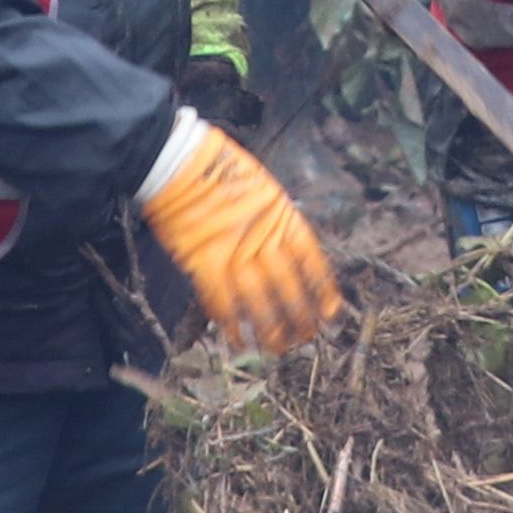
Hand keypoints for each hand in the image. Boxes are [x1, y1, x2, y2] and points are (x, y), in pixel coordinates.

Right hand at [139, 110, 340, 350]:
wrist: (181, 162)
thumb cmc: (222, 168)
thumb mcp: (264, 189)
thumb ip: (276, 221)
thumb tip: (287, 251)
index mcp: (284, 218)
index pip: (312, 262)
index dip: (323, 290)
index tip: (331, 312)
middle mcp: (264, 239)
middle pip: (289, 287)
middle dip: (300, 317)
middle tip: (306, 339)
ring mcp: (234, 253)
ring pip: (260, 301)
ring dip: (270, 329)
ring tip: (278, 349)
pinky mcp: (204, 263)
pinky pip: (222, 302)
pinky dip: (231, 325)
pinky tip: (238, 342)